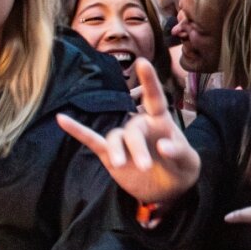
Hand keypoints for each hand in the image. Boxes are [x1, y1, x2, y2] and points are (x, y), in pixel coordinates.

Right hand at [57, 58, 199, 205]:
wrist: (167, 188)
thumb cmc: (181, 167)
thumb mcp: (188, 161)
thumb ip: (179, 152)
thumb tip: (163, 145)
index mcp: (160, 121)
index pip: (154, 98)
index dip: (149, 80)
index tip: (142, 62)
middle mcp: (139, 126)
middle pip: (132, 130)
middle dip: (138, 148)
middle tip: (145, 166)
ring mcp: (124, 140)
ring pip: (115, 139)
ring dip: (117, 151)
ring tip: (121, 164)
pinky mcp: (110, 155)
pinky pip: (92, 140)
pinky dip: (77, 131)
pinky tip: (62, 119)